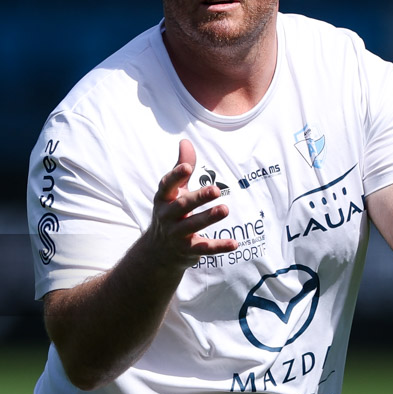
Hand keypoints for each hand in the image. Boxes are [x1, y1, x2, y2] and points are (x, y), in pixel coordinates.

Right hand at [145, 140, 237, 268]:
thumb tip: (185, 141)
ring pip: (193, 226)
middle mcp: (167, 216)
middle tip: (215, 189)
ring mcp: (176, 234)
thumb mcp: (173, 192)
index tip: (187, 167)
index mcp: (163, 199)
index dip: (176, 176)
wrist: (157, 252)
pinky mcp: (188, 250)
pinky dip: (219, 246)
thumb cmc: (170, 212)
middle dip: (198, 197)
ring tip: (225, 209)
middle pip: (182, 205)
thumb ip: (181, 168)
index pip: (167, 185)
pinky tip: (235, 243)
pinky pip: (204, 248)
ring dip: (208, 218)